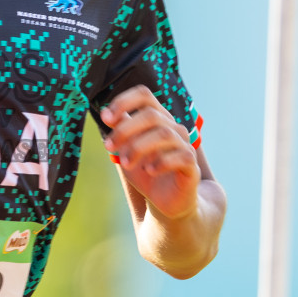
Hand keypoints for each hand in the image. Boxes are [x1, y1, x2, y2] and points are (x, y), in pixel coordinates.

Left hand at [100, 85, 200, 220]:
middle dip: (125, 130)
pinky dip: (162, 161)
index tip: (105, 118)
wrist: (166, 200)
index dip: (124, 101)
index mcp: (157, 118)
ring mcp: (184, 144)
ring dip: (139, 147)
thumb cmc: (146, 170)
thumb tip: (106, 113)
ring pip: (164, 134)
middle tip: (109, 147)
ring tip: (126, 163)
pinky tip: (149, 170)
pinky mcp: (192, 164)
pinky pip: (182, 156)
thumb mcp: (127, 149)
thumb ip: (120, 130)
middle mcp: (172, 127)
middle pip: (151, 115)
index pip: (144, 96)